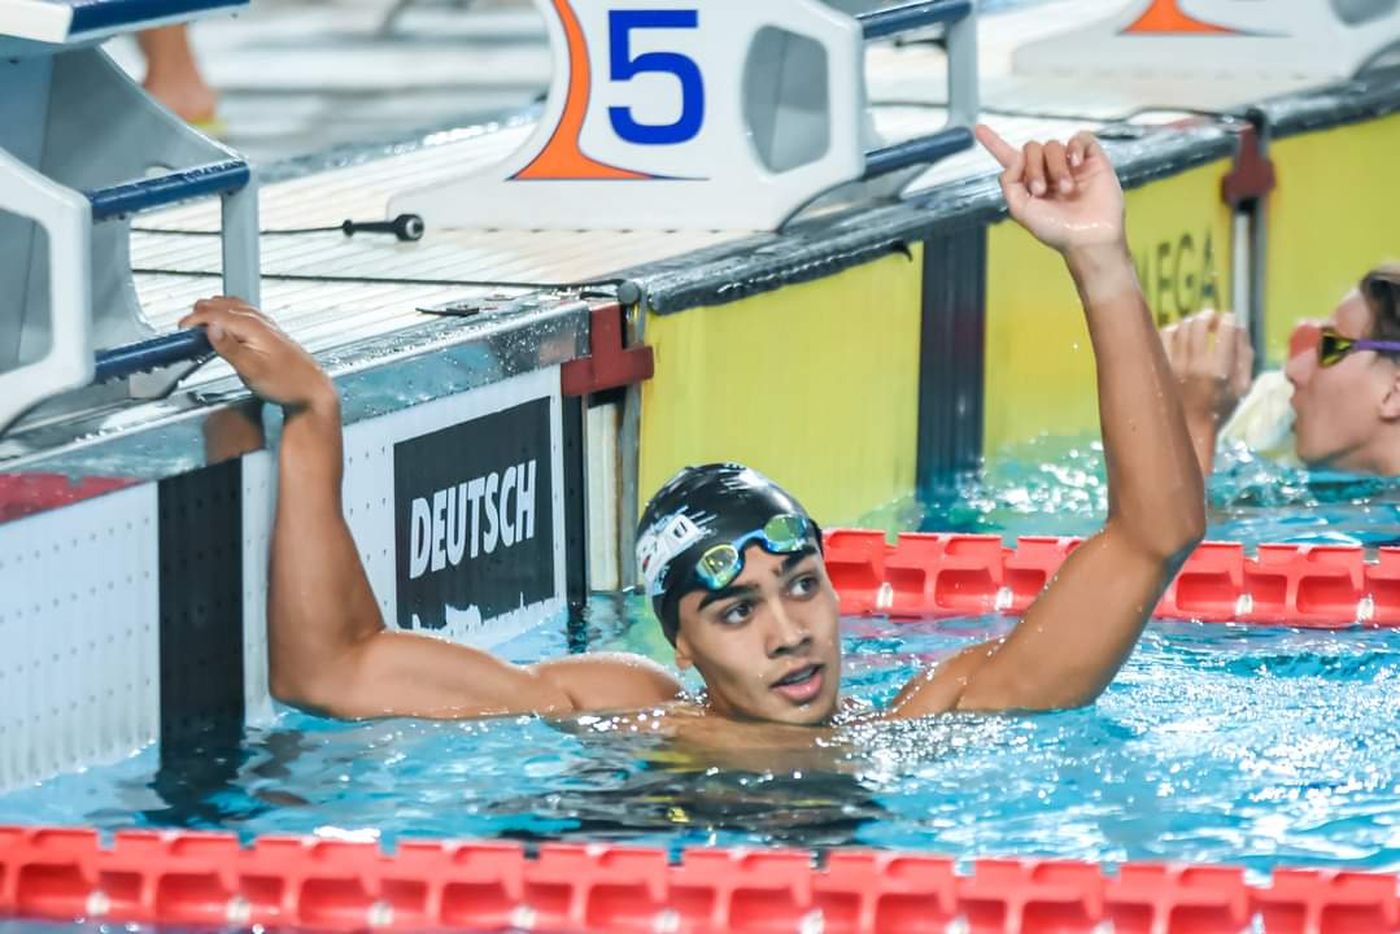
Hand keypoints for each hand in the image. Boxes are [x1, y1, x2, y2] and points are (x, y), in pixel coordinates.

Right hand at [179, 297, 335, 411]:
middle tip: (184, 327)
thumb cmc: (287, 383)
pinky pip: (243, 312)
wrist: (312, 390)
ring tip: (198, 320)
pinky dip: (227, 312)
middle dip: (200, 313)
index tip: (181, 329)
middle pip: (222, 305)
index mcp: (252, 326)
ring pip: (233, 306)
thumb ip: (228, 347)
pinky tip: (226, 321)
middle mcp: (260, 321)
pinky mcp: (270, 332)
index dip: (194, 320)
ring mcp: (266, 325)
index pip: (215, 314)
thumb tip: (209, 328)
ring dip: (213, 310)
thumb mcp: (251, 370)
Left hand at [975, 125, 1124, 254]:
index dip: (993, 142)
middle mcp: (1048, 171)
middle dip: (1032, 167)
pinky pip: (1081, 138)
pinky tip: (1075, 163)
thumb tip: (1017, 158)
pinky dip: (1076, 146)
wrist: (1088, 238)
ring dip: (1055, 167)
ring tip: (1065, 190)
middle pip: (1031, 148)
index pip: (1008, 157)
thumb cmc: (1056, 230)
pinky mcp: (1092, 160)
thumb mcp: (1021, 210)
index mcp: (1028, 183)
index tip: (978, 128)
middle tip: (1040, 191)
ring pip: (1054, 145)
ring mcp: (1070, 164)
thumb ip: (1009, 182)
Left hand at [1162, 311, 1253, 428]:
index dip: (1229, 319)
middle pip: (1200, 323)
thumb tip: (1239, 328)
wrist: (1188, 428)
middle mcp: (1194, 365)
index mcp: (1218, 370)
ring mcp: (1173, 365)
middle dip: (1210, 316)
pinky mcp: (1159, 366)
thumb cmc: (1220, 408)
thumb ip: (1244, 356)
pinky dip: (1174, 329)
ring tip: (1198, 325)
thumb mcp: (1242, 386)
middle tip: (1213, 318)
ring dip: (1192, 321)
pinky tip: (1180, 334)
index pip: (1225, 329)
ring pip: (1181, 327)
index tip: (1229, 321)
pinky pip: (1164, 336)